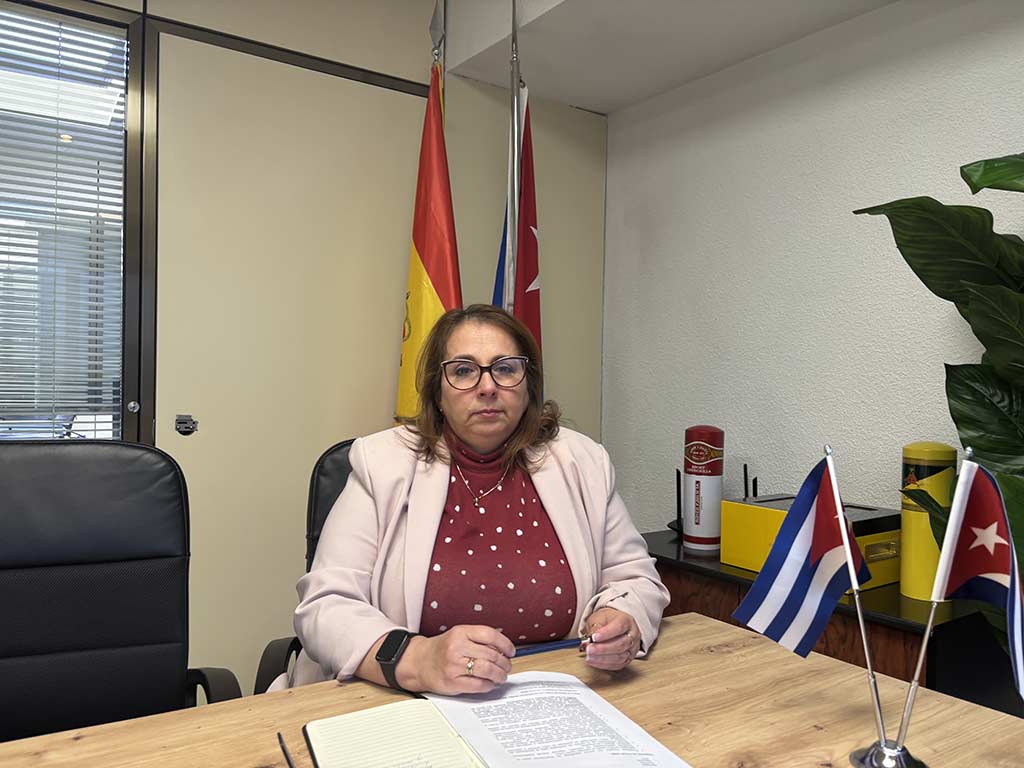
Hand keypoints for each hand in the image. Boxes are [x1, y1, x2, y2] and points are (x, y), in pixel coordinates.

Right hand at [398, 625, 514, 694]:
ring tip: (501, 676)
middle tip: (507, 666)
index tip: (511, 651)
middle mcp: (457, 647)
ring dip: (499, 675)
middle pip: (491, 655)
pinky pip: (478, 685)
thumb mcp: (459, 636)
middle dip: (504, 663)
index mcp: (460, 632)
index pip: (490, 635)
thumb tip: (503, 650)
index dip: (505, 644)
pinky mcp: (452, 682)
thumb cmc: (442, 649)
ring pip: (487, 670)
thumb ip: (478, 640)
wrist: (419, 662)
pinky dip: (489, 685)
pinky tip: (490, 684)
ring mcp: (454, 665)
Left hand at [581, 607, 640, 670]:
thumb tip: (591, 638)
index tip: (594, 637)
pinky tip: (594, 661)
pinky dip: (604, 664)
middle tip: (589, 649)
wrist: (612, 625)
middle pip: (621, 644)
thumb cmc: (606, 620)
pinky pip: (618, 665)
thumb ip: (596, 626)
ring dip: (603, 659)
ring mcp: (632, 648)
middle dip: (603, 649)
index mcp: (627, 621)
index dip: (606, 633)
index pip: (619, 627)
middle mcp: (633, 635)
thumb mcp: (599, 618)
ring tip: (589, 656)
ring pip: (620, 657)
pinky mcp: (629, 659)